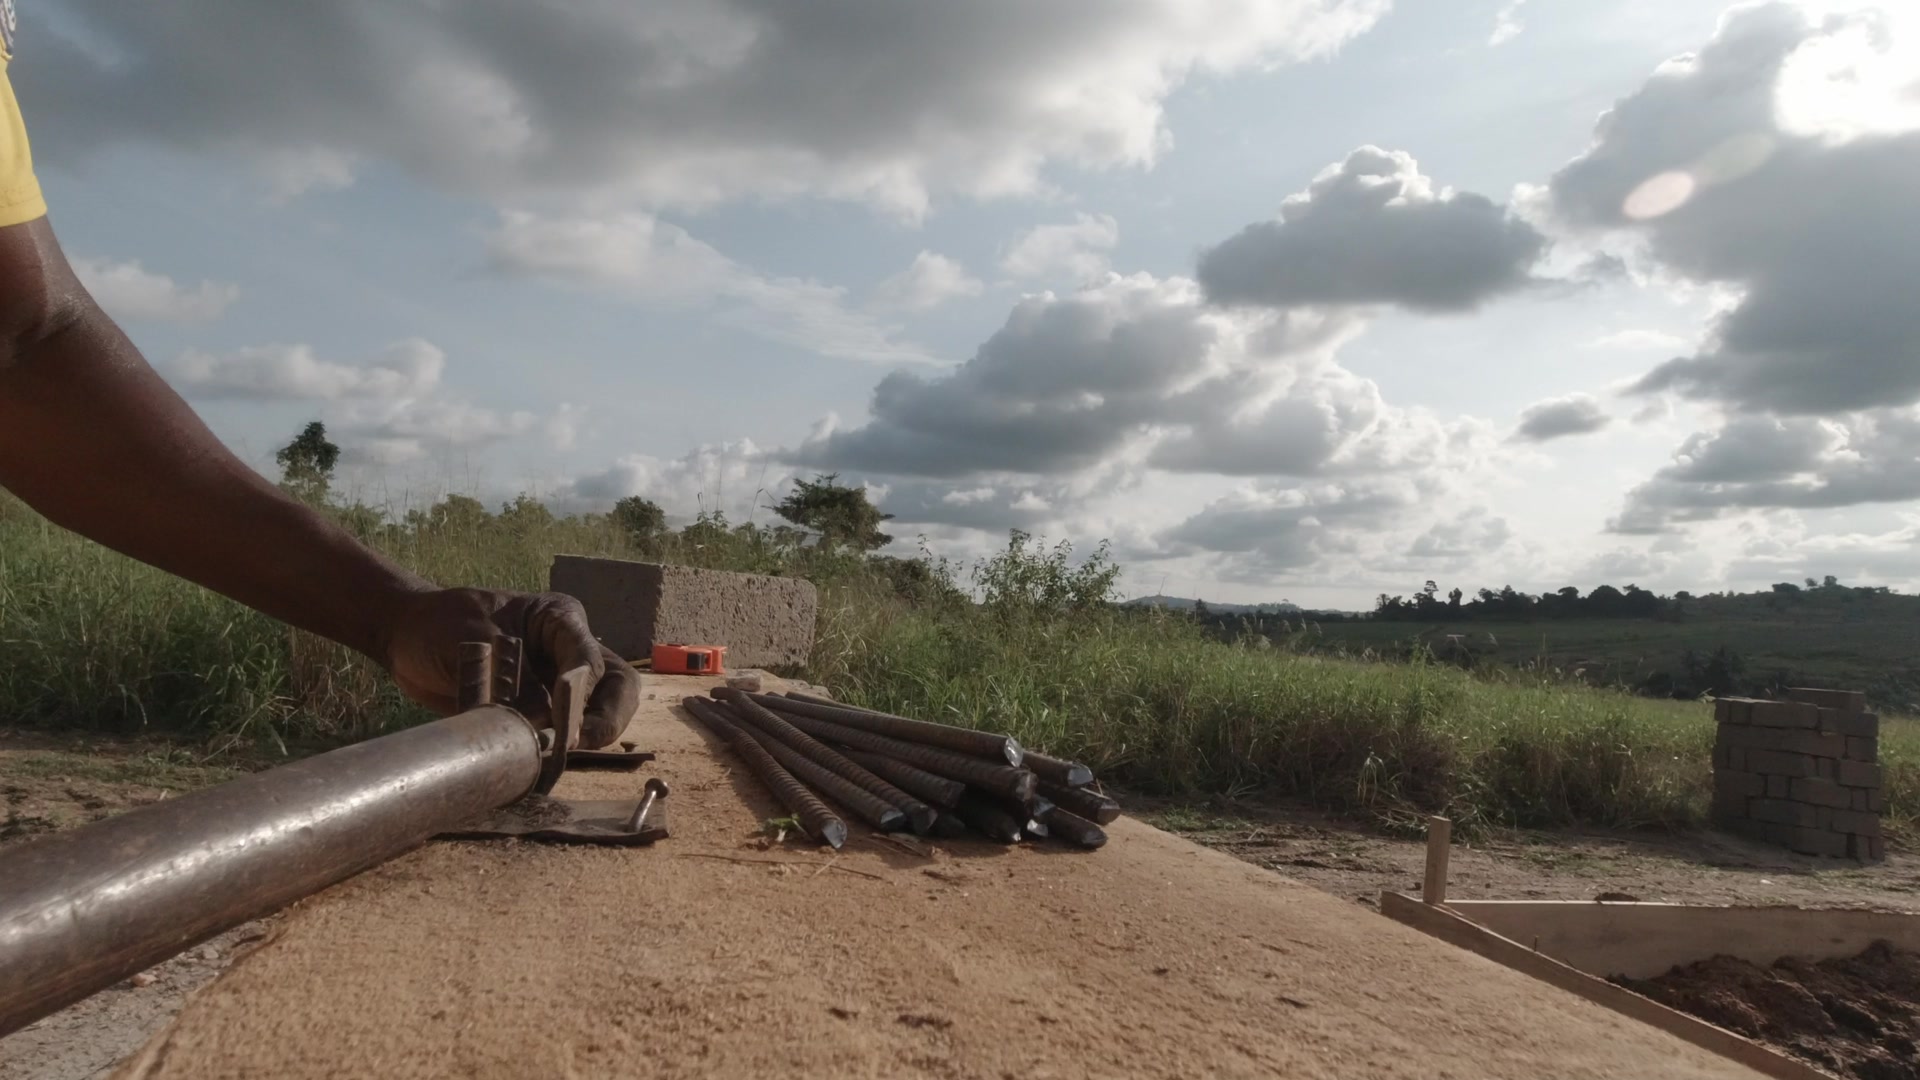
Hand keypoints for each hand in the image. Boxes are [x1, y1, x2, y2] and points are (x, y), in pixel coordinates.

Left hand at [378, 588, 640, 748]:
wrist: (402, 638)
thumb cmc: (437, 624)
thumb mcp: (476, 642)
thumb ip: (514, 682)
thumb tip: (545, 725)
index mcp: (558, 620)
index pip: (589, 657)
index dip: (582, 692)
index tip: (567, 724)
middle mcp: (566, 650)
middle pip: (615, 685)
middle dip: (608, 718)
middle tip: (581, 745)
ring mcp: (555, 682)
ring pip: (599, 712)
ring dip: (587, 737)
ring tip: (556, 757)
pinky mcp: (537, 711)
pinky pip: (565, 733)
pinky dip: (561, 751)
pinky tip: (542, 764)